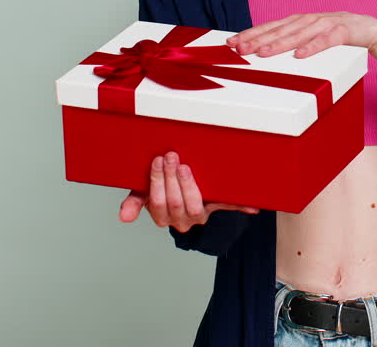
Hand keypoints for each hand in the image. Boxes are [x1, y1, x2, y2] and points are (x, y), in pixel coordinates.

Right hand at [118, 151, 259, 231]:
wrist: (180, 195)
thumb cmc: (160, 189)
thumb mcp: (143, 193)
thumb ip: (134, 202)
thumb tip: (123, 217)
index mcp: (162, 216)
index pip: (157, 203)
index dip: (157, 183)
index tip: (157, 161)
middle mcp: (181, 220)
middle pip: (175, 203)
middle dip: (171, 178)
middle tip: (171, 156)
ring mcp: (200, 215)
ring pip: (195, 206)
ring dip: (190, 185)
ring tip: (186, 166)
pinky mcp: (216, 207)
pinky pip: (228, 207)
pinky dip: (240, 207)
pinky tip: (253, 207)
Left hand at [226, 12, 376, 58]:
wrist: (369, 29)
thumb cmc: (335, 34)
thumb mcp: (309, 37)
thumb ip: (290, 41)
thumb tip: (262, 51)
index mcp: (298, 21)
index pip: (269, 27)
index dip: (250, 34)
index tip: (232, 42)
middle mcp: (308, 20)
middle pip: (279, 30)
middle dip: (258, 39)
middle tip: (240, 49)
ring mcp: (325, 24)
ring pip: (298, 35)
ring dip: (280, 43)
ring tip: (264, 53)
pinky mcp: (342, 31)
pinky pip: (326, 41)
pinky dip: (313, 47)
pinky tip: (301, 55)